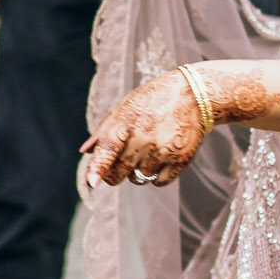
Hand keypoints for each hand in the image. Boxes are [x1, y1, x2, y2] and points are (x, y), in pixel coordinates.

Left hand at [82, 68, 204, 188]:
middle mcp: (144, 137)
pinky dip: (157, 176)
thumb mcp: (126, 107)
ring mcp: (163, 149)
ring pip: (139, 179)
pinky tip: (162, 157)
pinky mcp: (180, 159)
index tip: (92, 183)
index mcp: (126, 121)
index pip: (108, 148)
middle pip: (119, 173)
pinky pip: (159, 182)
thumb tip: (85, 151)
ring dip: (138, 172)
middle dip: (114, 175)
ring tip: (149, 151)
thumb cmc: (153, 101)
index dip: (98, 167)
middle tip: (120, 167)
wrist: (194, 95)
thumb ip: (105, 130)